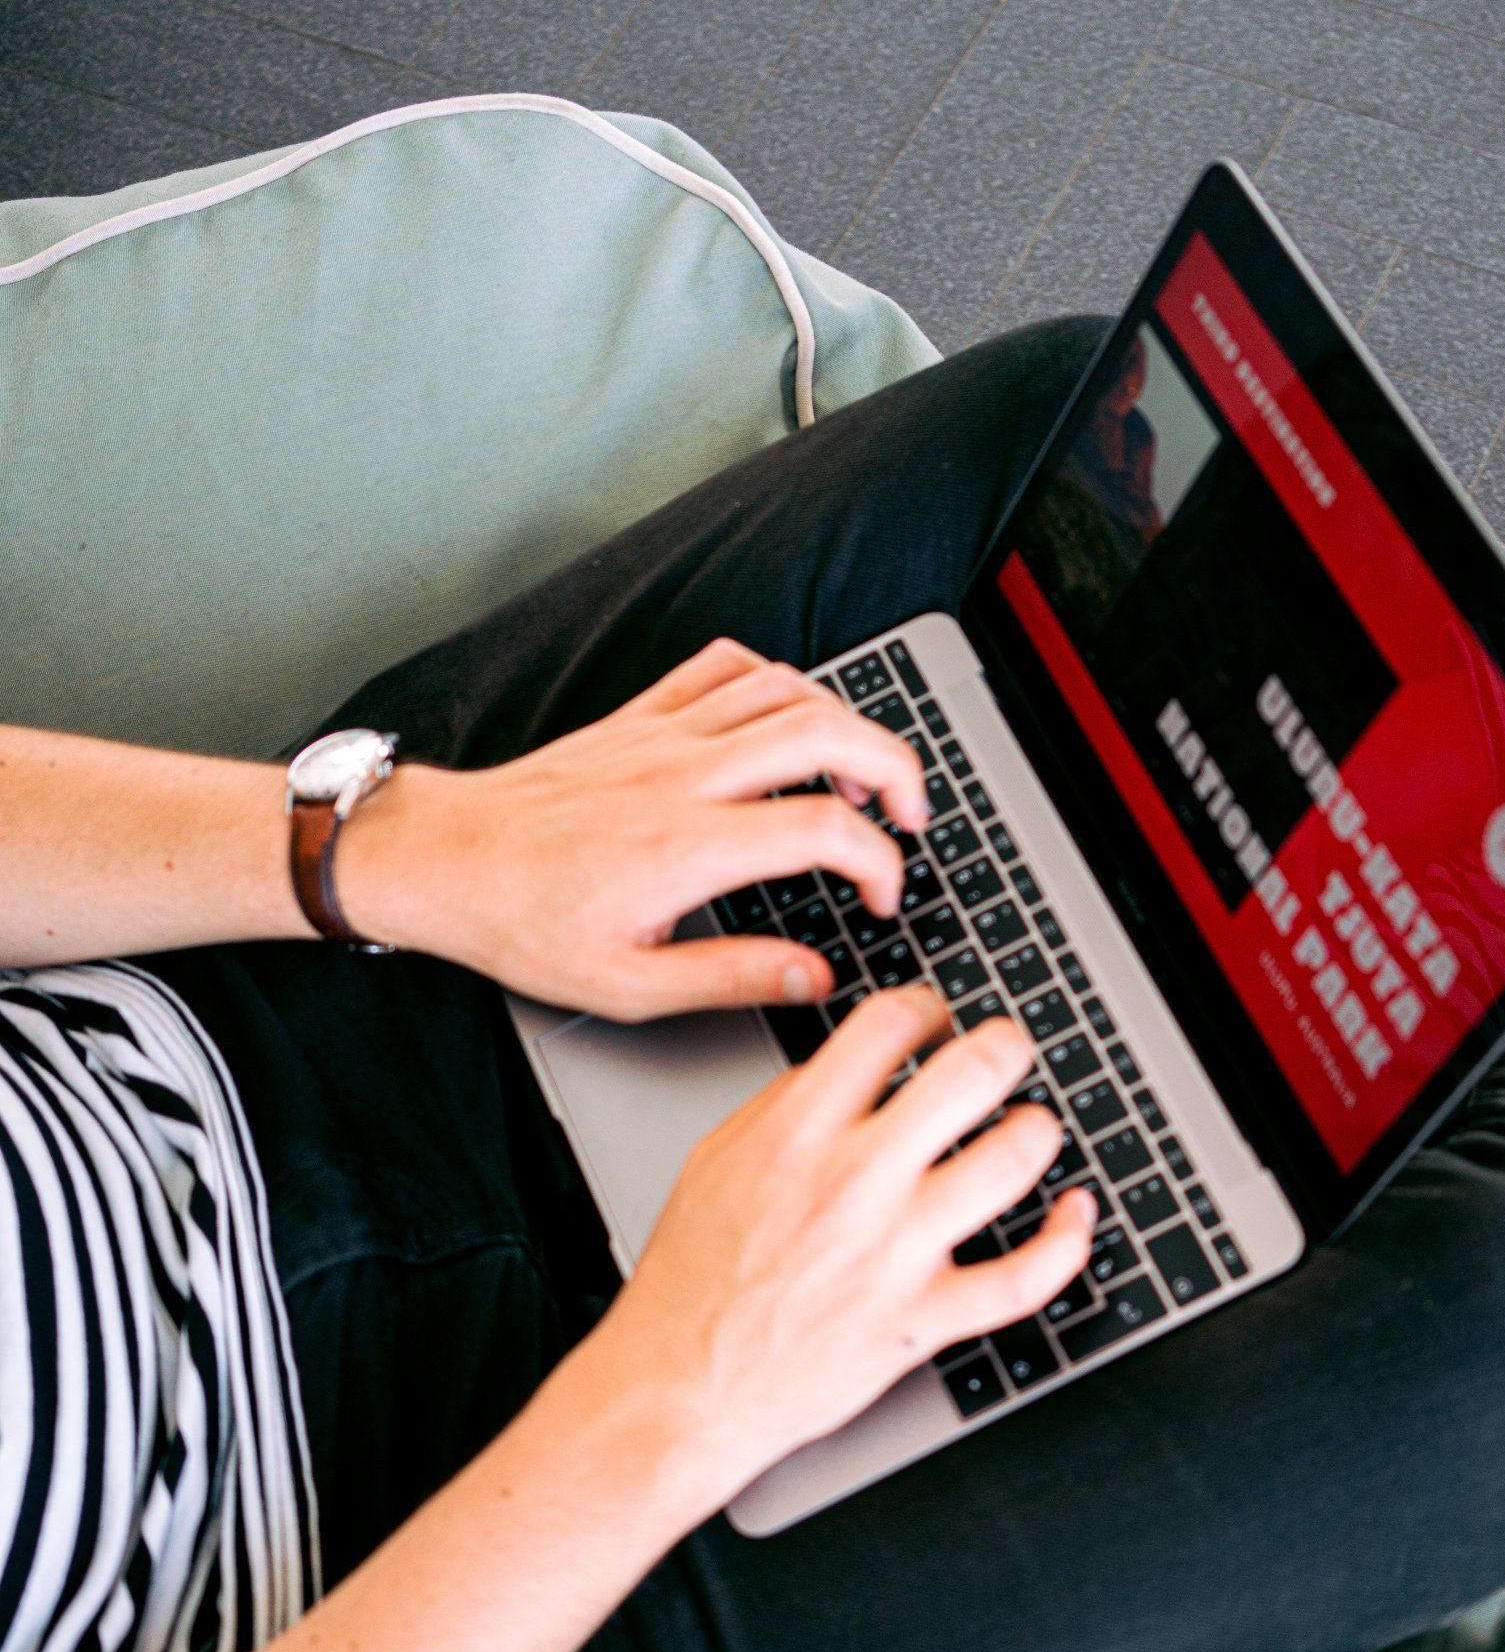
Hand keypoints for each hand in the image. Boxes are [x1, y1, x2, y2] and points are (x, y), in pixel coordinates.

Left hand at [339, 639, 929, 1018]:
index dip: (880, 863)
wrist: (445, 861)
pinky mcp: (641, 716)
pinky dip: (775, 679)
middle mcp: (685, 775)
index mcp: (690, 846)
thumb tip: (816, 977)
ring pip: (786, 690)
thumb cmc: (524, 924)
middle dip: (896, 767)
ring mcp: (664, 734)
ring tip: (864, 770)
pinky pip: (725, 666)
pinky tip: (787, 716)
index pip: (826, 829)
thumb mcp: (629, 985)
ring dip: (847, 722)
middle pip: (826, 734)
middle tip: (912, 813)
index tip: (880, 897)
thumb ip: (734, 977)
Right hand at [566, 986, 1096, 1509]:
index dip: (927, 1008)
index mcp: (798, 1132)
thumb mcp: (717, 1157)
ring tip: (1033, 1124)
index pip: (888, 1025)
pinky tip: (1076, 1213)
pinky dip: (1067, 1241)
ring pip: (1009, 1163)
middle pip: (968, 1076)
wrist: (679, 1385)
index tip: (936, 1020)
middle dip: (1005, 1046)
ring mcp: (895, 1253)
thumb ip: (788, 1101)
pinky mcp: (922, 1321)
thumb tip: (854, 1064)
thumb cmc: (693, 1278)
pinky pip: (1023, 1279)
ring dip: (1037, 1131)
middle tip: (1009, 1049)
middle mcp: (854, 1183)